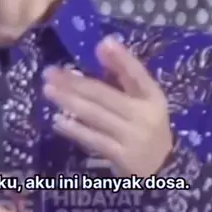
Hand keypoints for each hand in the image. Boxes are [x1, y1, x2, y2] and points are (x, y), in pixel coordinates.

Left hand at [43, 36, 172, 176]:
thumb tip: (102, 43)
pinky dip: (74, 129)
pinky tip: (58, 120)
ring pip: (96, 115)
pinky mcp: (122, 156)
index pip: (138, 73)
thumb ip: (123, 72)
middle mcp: (145, 115)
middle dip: (75, 82)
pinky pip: (93, 139)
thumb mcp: (142, 99)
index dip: (121, 58)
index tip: (101, 43)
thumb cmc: (146, 125)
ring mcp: (133, 136)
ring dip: (69, 101)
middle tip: (50, 72)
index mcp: (153, 97)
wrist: (163, 168)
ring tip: (48, 90)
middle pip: (105, 94)